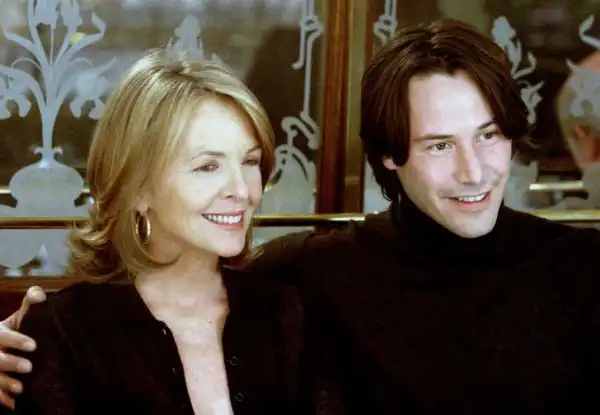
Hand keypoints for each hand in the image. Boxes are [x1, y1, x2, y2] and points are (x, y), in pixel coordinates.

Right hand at [0, 286, 45, 408]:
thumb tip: (39, 292)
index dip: (16, 341)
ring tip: (21, 388)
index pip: (4, 336)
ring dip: (5, 384)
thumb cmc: (12, 331)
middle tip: (29, 366)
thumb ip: (30, 306)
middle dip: (11, 363)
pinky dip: (2, 398)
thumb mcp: (18, 318)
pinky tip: (13, 404)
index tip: (34, 345)